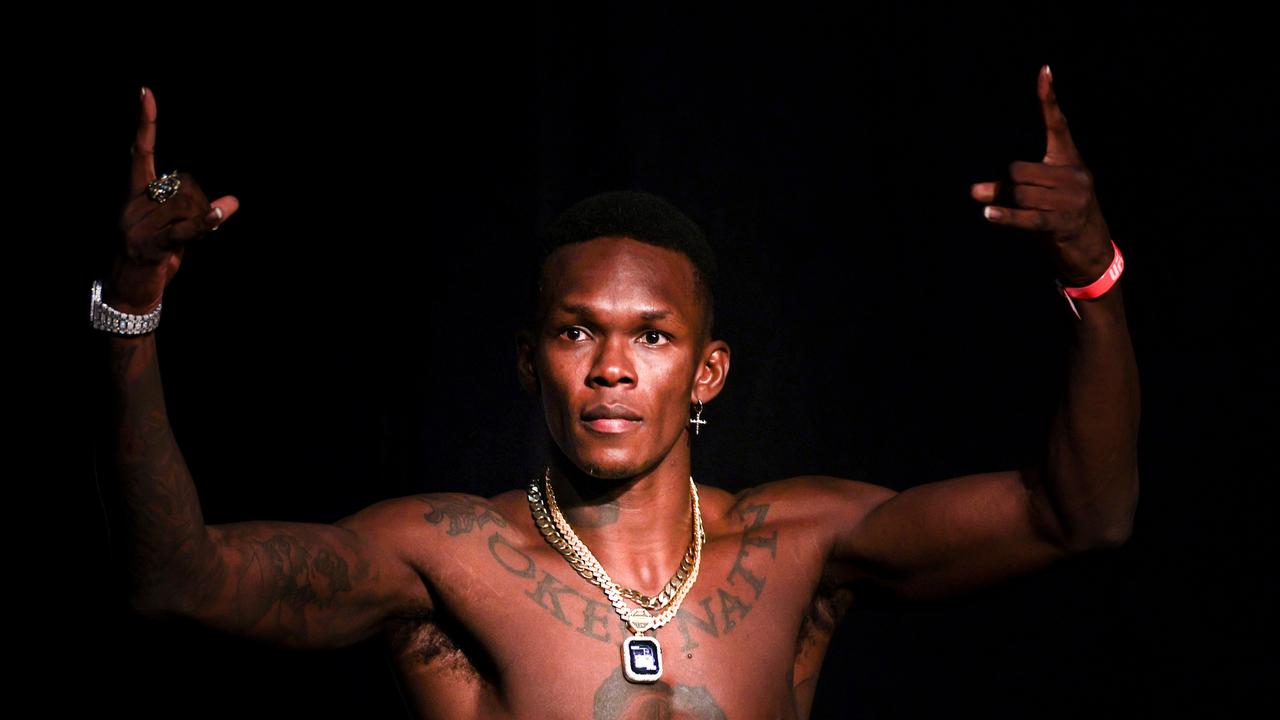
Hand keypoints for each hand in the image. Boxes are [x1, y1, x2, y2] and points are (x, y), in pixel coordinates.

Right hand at [107, 86, 239, 312]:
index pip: (139, 152)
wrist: (129, 294)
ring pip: (187, 206)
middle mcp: (132, 205)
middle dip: (201, 204)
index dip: (146, 123)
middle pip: (182, 185)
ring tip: (190, 240)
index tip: (146, 92)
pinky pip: (184, 230)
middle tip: (198, 227)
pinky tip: (224, 210)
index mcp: (135, 195)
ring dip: (202, 222)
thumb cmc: (153, 259)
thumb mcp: (172, 228)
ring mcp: (138, 226)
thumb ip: (193, 210)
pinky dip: (207, 222)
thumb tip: (232, 201)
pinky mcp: (151, 246)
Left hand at [970, 65, 1114, 286]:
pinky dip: (1006, 216)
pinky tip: (988, 214)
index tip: (1043, 70)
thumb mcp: (1037, 195)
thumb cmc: (1058, 214)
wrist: (1090, 248)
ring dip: (1004, 203)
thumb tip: (973, 191)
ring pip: (1021, 193)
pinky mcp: (1063, 223)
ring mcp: (1072, 200)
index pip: (1057, 123)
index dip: (1048, 99)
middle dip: (1006, 184)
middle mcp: (1074, 174)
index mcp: (1069, 159)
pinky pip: (1028, 217)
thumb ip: (1008, 189)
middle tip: (1000, 195)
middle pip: (1021, 170)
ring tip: (996, 210)